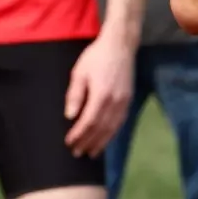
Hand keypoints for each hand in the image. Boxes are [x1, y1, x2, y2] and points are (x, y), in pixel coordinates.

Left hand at [64, 33, 133, 157]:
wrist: (120, 45)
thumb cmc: (96, 57)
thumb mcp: (79, 72)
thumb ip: (75, 95)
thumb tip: (70, 116)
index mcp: (101, 95)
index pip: (89, 122)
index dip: (79, 135)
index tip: (69, 142)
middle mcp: (115, 102)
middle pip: (101, 129)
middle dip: (88, 142)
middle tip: (77, 153)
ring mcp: (124, 102)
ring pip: (112, 128)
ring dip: (101, 142)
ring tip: (91, 153)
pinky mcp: (128, 100)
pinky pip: (120, 122)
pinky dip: (111, 134)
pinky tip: (105, 139)